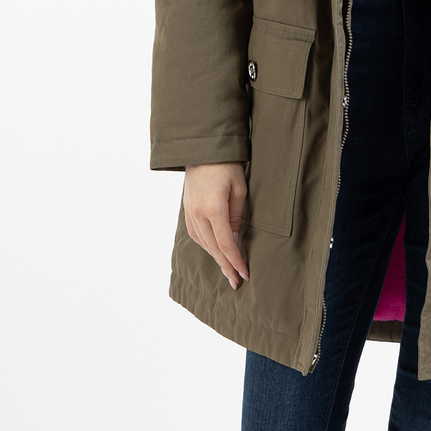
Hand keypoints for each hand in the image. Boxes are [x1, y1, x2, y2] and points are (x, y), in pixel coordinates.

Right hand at [183, 162, 249, 289]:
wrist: (203, 148)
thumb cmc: (227, 165)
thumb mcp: (239, 190)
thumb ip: (236, 218)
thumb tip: (234, 240)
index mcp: (213, 209)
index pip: (226, 244)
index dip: (236, 261)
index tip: (244, 274)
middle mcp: (197, 213)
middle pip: (213, 248)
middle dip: (225, 266)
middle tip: (236, 282)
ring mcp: (189, 211)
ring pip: (202, 243)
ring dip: (215, 258)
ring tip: (226, 270)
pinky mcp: (186, 208)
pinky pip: (194, 233)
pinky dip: (205, 245)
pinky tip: (213, 251)